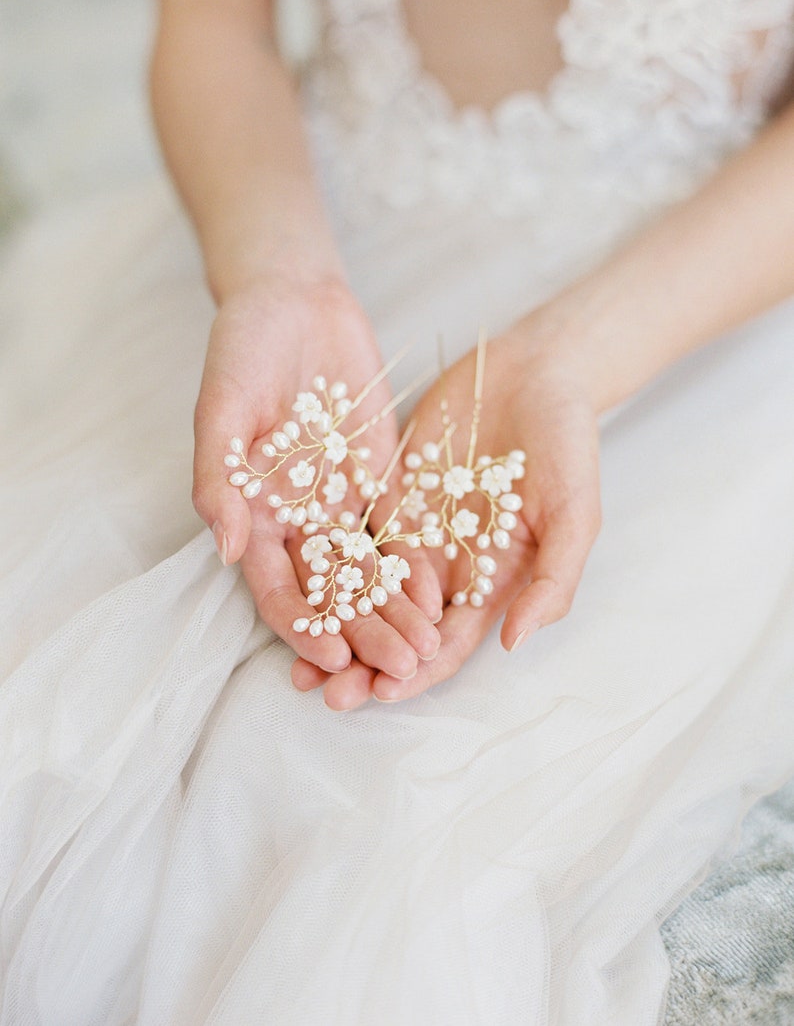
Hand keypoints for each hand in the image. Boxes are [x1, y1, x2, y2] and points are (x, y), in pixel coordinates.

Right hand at [193, 273, 441, 676]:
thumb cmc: (243, 347)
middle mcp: (298, 520)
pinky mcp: (378, 478)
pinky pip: (399, 530)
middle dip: (363, 633)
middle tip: (399, 669)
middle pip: (331, 593)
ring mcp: (340, 502)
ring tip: (429, 648)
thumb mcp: (222, 405)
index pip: (277, 587)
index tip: (332, 657)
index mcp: (253, 514)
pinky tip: (442, 592)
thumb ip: (219, 477)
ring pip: (369, 574)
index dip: (301, 626)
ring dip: (395, 613)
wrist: (295, 299)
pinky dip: (416, 563)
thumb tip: (226, 550)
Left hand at [292, 314, 601, 707]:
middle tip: (323, 692)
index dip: (417, 671)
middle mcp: (445, 567)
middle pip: (397, 628)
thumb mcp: (575, 513)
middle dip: (364, 663)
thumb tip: (514, 645)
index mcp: (490, 583)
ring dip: (335, 625)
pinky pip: (351, 533)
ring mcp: (413, 531)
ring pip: (366, 591)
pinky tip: (295, 580)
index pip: (447, 642)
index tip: (383, 692)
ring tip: (292, 657)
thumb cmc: (569, 445)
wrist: (537, 372)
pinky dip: (325, 562)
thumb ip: (551, 579)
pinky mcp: (387, 492)